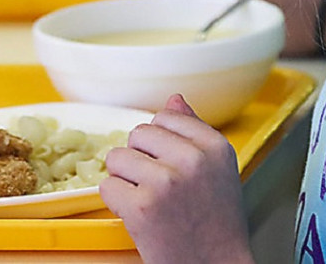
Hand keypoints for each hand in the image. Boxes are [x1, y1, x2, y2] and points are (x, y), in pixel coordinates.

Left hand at [100, 95, 254, 263]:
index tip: (174, 168)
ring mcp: (166, 181)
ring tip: (149, 202)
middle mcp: (193, 159)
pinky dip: (116, 203)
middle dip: (140, 159)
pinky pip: (107, 187)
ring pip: (117, 157)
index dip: (161, 144)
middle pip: (138, 134)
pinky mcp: (141, 206)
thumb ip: (195, 132)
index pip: (165, 116)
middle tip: (161, 190)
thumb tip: (174, 99)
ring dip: (125, 180)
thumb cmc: (216, 225)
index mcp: (215, 146)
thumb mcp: (218, 171)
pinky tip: (139, 216)